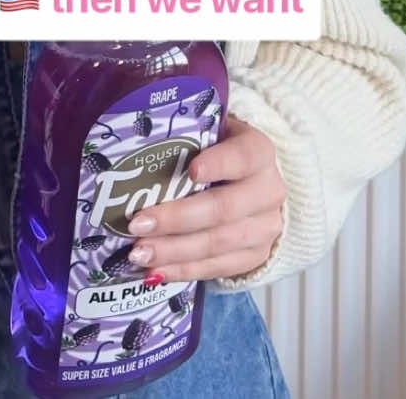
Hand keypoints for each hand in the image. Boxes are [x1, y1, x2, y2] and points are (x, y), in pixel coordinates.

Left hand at [122, 115, 285, 283]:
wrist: (254, 183)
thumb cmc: (219, 151)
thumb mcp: (211, 134)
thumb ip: (186, 138)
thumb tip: (137, 147)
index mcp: (260, 152)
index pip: (243, 156)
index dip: (219, 164)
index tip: (190, 170)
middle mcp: (269, 191)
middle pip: (223, 208)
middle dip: (177, 219)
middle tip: (138, 224)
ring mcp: (266, 228)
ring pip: (219, 243)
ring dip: (175, 251)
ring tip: (139, 253)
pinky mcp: (257, 256)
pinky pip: (219, 268)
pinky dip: (184, 270)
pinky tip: (156, 271)